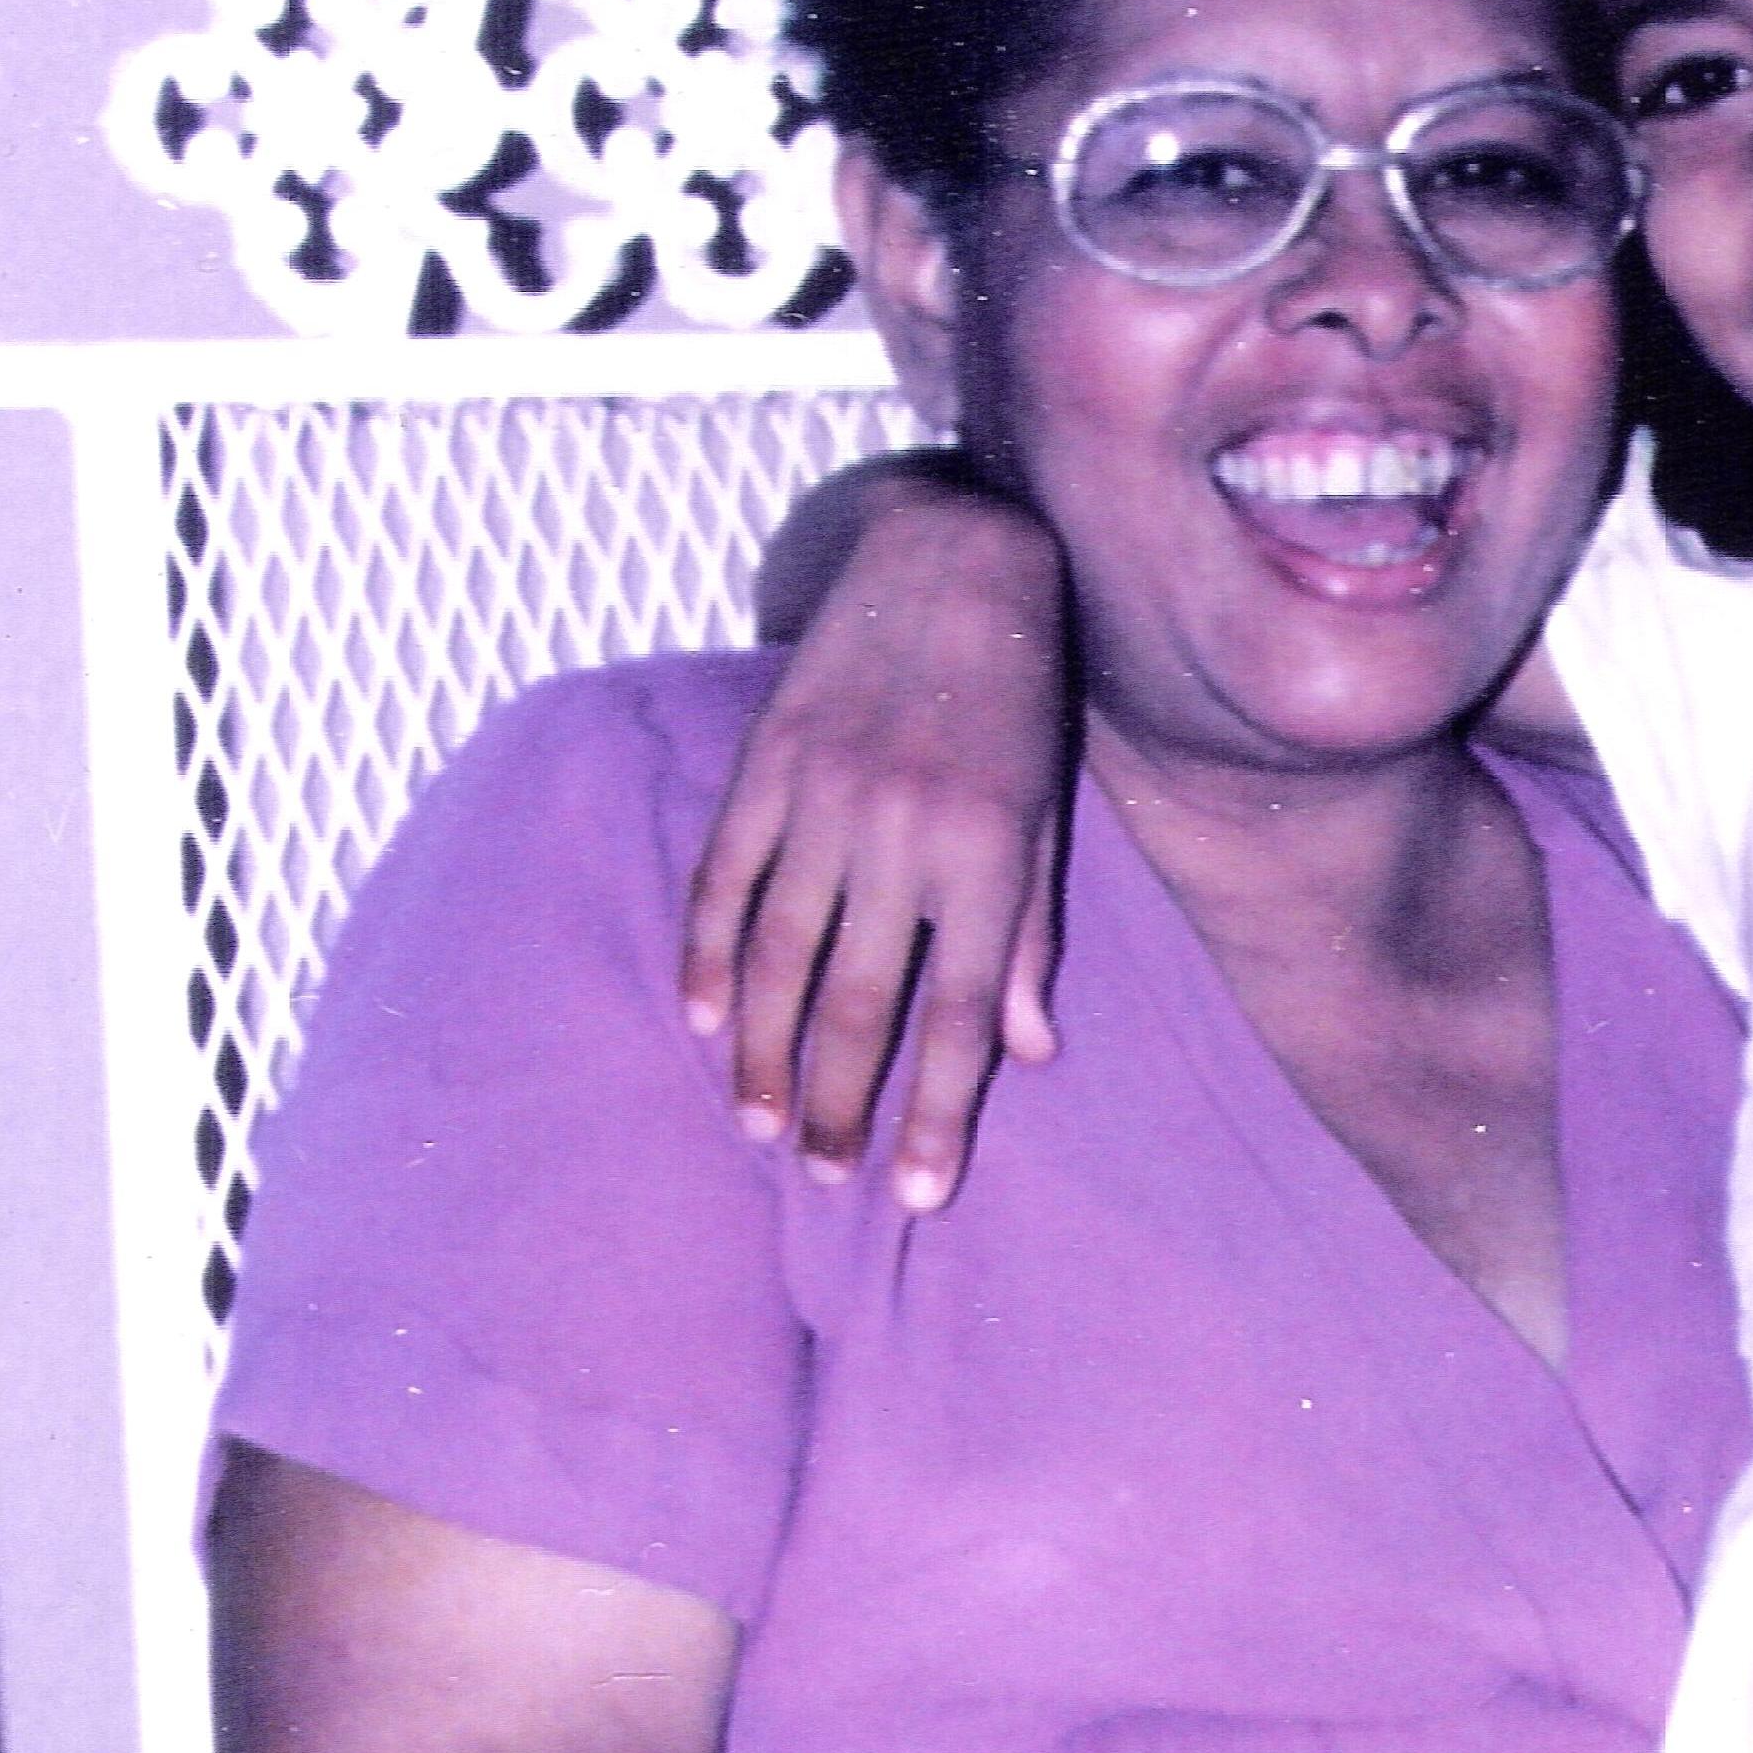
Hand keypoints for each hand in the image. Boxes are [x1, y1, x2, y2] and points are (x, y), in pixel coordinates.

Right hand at [680, 471, 1076, 1204]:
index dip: (936, 1117)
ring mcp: (824, 799)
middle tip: (823, 1177)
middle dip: (839, 1105)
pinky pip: (725, 878)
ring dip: (767, 1053)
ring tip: (761, 1126)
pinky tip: (707, 1021)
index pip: (958, 1020)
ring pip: (781, 956)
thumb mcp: (1045, 817)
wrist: (950, 558)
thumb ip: (1030, 935)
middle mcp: (902, 838)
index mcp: (986, 860)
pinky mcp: (766, 763)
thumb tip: (1027, 1052)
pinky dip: (711, 955)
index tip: (916, 1195)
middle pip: (859, 1004)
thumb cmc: (1017, 702)